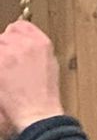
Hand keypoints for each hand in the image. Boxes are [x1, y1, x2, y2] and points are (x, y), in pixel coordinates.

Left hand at [0, 20, 63, 139]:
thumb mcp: (50, 66)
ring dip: (0, 57)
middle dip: (5, 49)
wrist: (37, 112)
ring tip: (7, 74)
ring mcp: (7, 50)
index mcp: (41, 42)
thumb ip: (35, 49)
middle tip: (11, 67)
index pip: (20, 27)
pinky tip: (4, 78)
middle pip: (4, 36)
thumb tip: (22, 44)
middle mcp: (24, 42)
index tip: (14, 46)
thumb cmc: (44, 95)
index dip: (15, 37)